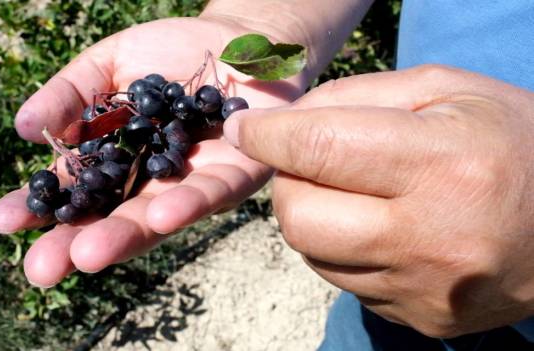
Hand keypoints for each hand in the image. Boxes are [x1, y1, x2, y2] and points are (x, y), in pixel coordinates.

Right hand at [0, 17, 303, 286]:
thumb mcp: (108, 65)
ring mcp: (191, 182)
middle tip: (40, 270)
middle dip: (74, 244)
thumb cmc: (168, 51)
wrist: (235, 37)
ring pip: (156, 216)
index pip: (72, 189)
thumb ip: (69, 94)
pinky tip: (161, 216)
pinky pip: (213, 192)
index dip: (39, 207)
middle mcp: (149, 181)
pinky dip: (188, 203)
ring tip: (88, 254)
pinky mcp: (237, 173)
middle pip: (109, 218)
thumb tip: (23, 128)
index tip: (4, 222)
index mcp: (115, 159)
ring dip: (124, 236)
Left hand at [224, 64, 533, 337]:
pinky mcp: (423, 320)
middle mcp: (431, 237)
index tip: (244, 129)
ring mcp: (425, 289)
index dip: (268, 137)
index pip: (320, 150)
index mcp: (444, 165)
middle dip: (287, 182)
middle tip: (310, 161)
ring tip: (353, 193)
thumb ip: (357, 98)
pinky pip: (346, 281)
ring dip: (313, 216)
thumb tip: (281, 124)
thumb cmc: (514, 142)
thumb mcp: (446, 92)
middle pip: (299, 217)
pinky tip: (381, 228)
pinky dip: (344, 249)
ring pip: (314, 254)